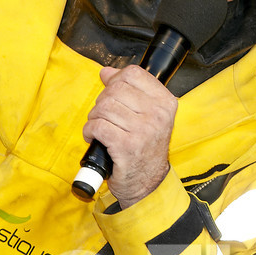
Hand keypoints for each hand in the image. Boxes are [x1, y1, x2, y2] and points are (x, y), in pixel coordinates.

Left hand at [83, 65, 175, 207]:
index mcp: (165, 102)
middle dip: (102, 102)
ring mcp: (143, 130)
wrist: (147, 182)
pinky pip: (98, 126)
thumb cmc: (145, 148)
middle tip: (104, 116)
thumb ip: (129, 91)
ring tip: (100, 128)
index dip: (115, 80)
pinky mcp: (126, 146)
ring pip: (103, 108)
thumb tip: (106, 72)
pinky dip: (89, 131)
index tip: (112, 94)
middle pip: (115, 89)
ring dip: (94, 118)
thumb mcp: (146, 116)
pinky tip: (94, 137)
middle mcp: (157, 114)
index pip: (133, 73)